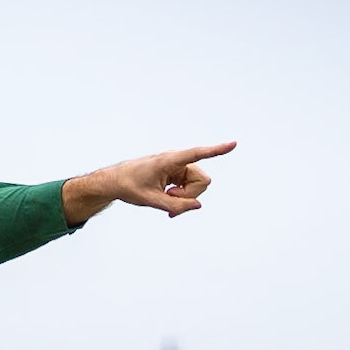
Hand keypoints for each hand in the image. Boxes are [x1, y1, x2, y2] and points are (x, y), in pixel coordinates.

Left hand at [61, 141, 236, 223]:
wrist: (115, 182)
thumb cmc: (129, 186)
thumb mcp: (151, 200)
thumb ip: (175, 205)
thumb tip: (198, 206)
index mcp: (169, 160)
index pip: (197, 153)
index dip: (216, 150)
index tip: (233, 144)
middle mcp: (178, 161)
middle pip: (202, 181)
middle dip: (191, 195)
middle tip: (171, 202)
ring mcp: (178, 167)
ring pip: (197, 186)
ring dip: (185, 198)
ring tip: (166, 201)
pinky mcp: (177, 174)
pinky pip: (190, 189)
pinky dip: (181, 198)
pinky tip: (168, 203)